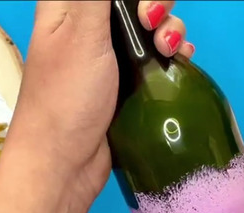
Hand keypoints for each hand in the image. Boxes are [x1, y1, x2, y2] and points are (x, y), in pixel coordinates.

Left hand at [7, 1, 193, 204]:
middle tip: (152, 22)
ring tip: (167, 51)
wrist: (65, 165)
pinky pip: (158, 55)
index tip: (143, 4)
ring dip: (169, 30)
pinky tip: (179, 61)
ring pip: (151, 24)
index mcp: (67, 6)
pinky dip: (173, 54)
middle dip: (156, 4)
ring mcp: (109, 56)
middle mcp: (88, 25)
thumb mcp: (81, 33)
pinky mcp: (128, 82)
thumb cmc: (65, 98)